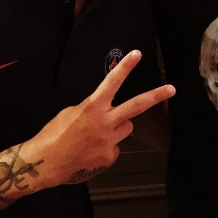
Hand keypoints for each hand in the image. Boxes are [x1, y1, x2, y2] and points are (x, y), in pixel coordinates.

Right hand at [22, 50, 174, 187]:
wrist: (44, 163)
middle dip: (156, 96)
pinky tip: (91, 150)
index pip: (112, 82)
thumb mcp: (71, 112)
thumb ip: (92, 108)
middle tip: (172, 89)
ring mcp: (109, 141)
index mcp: (92, 107)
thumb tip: (104, 110)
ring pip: (127, 127)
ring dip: (118, 127)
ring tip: (98, 134)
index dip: (126, 66)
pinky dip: (107, 147)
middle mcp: (104, 122)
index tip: (137, 54)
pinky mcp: (109, 157)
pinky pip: (116, 147)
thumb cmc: (53, 134)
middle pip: (136, 106)